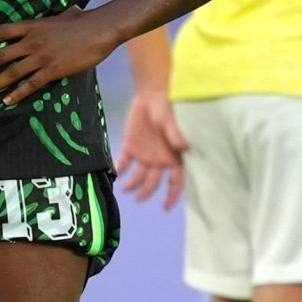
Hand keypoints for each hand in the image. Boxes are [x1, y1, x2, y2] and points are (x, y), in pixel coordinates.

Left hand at [0, 7, 117, 106]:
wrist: (99, 29)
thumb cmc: (84, 21)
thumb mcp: (68, 15)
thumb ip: (62, 16)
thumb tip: (70, 10)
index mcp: (32, 27)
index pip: (0, 32)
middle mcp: (31, 42)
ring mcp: (41, 57)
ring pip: (11, 72)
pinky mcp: (52, 70)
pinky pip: (31, 84)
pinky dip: (18, 93)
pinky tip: (7, 101)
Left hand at [116, 86, 190, 208]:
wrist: (152, 94)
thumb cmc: (167, 108)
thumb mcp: (172, 122)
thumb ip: (176, 135)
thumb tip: (186, 147)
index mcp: (173, 157)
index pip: (175, 181)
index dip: (172, 195)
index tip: (165, 207)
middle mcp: (159, 160)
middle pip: (153, 182)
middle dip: (146, 192)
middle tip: (137, 198)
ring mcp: (145, 154)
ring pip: (138, 175)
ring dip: (132, 184)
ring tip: (125, 189)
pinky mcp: (131, 146)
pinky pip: (124, 161)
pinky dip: (119, 168)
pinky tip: (114, 174)